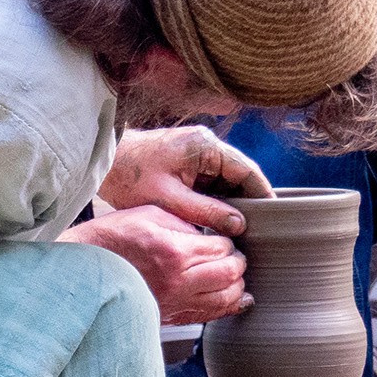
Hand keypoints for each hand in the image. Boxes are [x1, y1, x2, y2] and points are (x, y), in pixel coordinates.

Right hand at [62, 205, 249, 323]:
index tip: (223, 239)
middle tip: (234, 256)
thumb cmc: (112, 239)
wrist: (85, 271)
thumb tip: (208, 233)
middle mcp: (179, 280)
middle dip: (237, 263)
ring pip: (226, 298)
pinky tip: (237, 299)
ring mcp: (176, 302)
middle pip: (230, 274)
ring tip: (234, 275)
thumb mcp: (149, 215)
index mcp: (175, 251)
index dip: (228, 242)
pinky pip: (210, 316)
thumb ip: (184, 223)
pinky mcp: (171, 316)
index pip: (222, 248)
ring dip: (237, 285)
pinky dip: (229, 307)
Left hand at [95, 124, 270, 233]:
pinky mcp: (188, 163)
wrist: (103, 163)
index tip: (274, 216)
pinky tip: (218, 222)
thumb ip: (206, 212)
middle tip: (258, 230)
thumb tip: (239, 224)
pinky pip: (211, 183)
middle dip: (247, 202)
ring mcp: (197, 153)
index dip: (262, 194)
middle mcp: (206, 145)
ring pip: (226, 182)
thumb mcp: (170, 199)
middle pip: (239, 176)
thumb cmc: (130, 176)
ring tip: (240, 230)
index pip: (247, 170)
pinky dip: (216, 201)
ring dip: (231, 203)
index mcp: (206, 146)